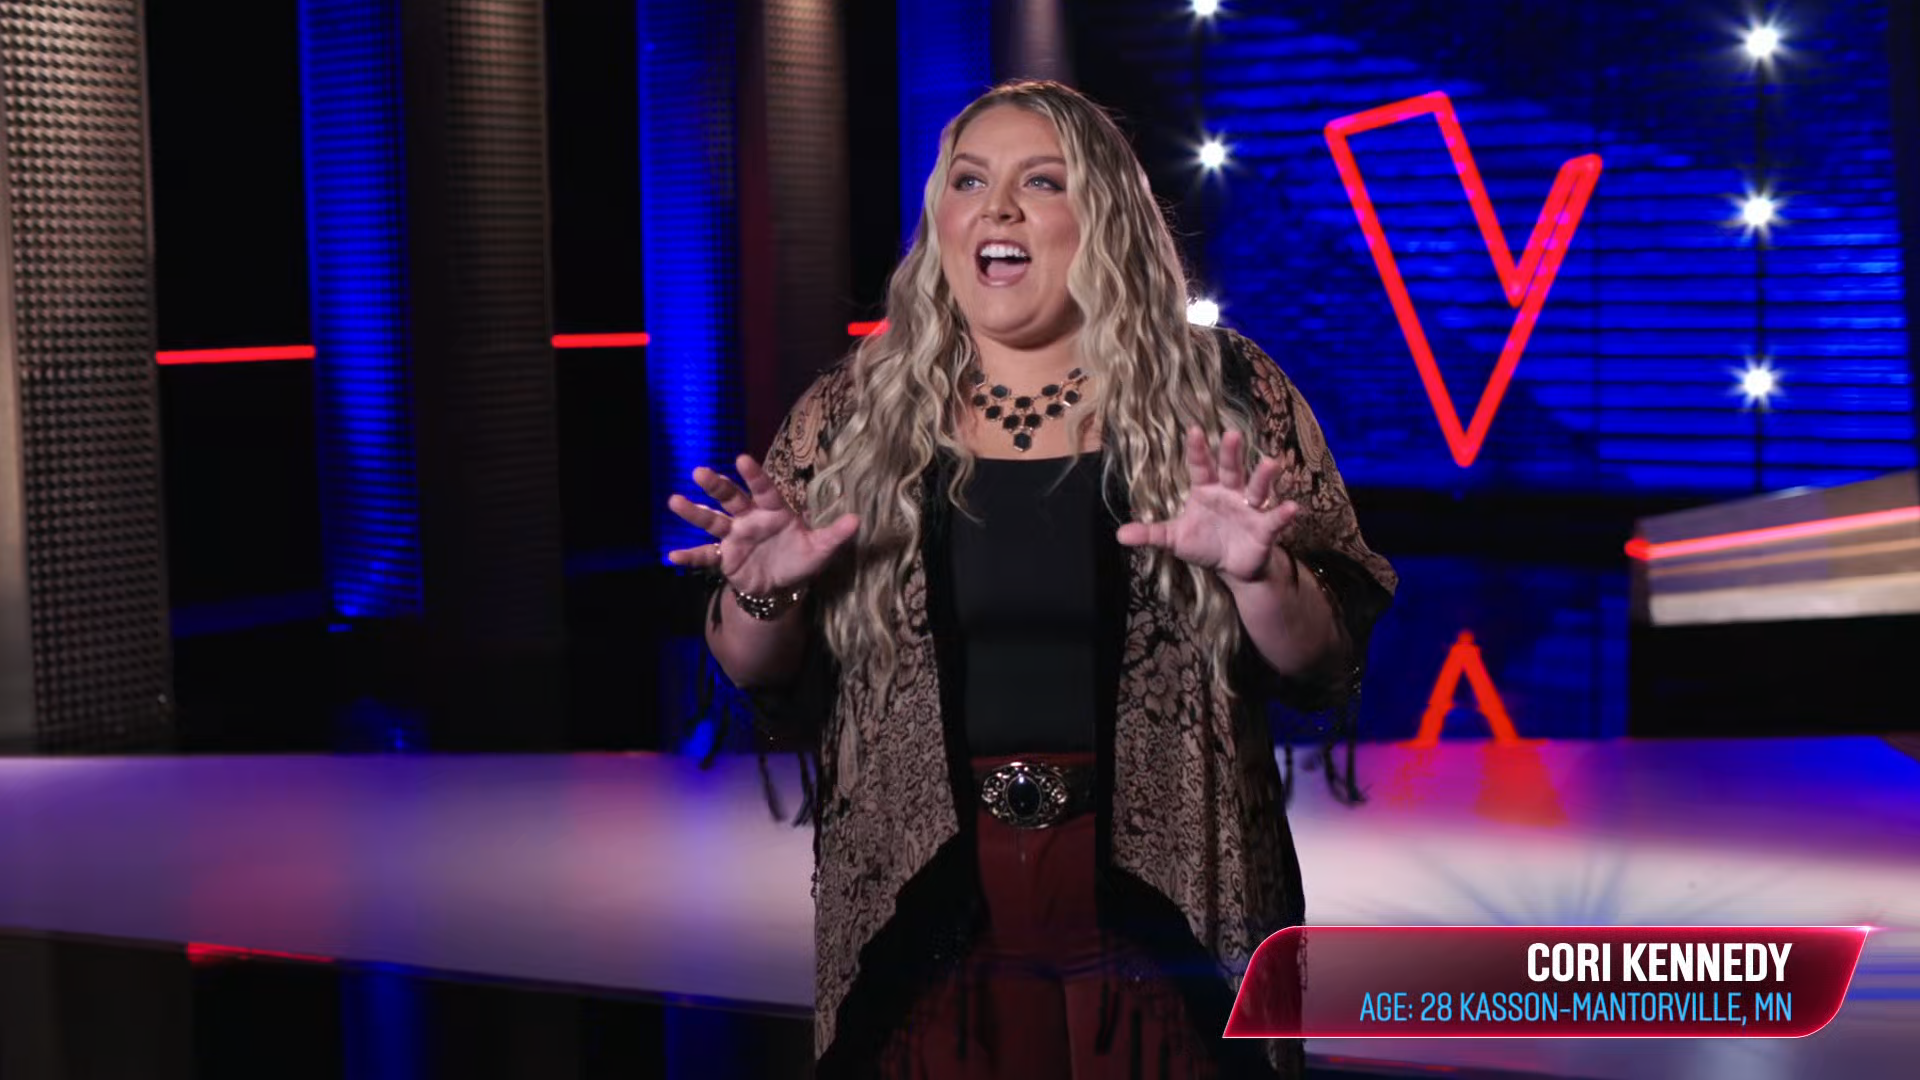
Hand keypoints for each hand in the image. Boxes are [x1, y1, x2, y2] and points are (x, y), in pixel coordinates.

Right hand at [665, 454, 860, 596]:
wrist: (781, 586)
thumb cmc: (800, 559)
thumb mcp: (820, 550)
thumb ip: (835, 534)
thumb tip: (857, 520)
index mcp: (773, 510)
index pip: (763, 489)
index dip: (753, 475)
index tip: (741, 459)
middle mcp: (750, 518)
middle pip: (731, 498)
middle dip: (716, 485)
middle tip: (699, 471)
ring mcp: (734, 536)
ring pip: (712, 520)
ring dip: (694, 512)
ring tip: (674, 501)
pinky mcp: (725, 558)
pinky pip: (705, 556)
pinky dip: (689, 557)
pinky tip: (671, 557)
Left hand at [1116, 427, 1297, 583]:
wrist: (1232, 567)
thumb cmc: (1204, 543)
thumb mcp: (1175, 539)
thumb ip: (1151, 534)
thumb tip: (1120, 535)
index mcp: (1206, 489)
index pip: (1201, 466)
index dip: (1198, 450)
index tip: (1194, 430)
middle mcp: (1230, 492)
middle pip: (1232, 469)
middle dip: (1232, 453)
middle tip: (1232, 434)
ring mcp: (1250, 508)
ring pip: (1257, 487)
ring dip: (1264, 476)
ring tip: (1271, 463)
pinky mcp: (1265, 528)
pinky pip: (1275, 519)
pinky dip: (1283, 514)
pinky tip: (1292, 508)